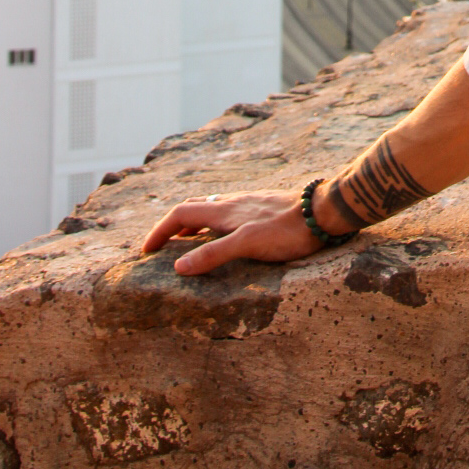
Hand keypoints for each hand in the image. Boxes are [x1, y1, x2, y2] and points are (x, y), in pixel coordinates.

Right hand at [140, 190, 321, 274]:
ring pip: (212, 209)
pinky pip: (229, 214)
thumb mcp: (246, 245)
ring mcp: (249, 204)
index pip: (180, 213)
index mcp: (223, 209)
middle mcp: (232, 202)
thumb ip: (213, 254)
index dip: (160, 230)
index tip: (146, 250)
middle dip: (173, 225)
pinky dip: (215, 225)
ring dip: (194, 224)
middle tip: (162, 246)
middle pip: (193, 208)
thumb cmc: (286, 230)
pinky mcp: (263, 208)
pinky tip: (227, 238)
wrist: (322, 212)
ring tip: (188, 243)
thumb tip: (178, 266)